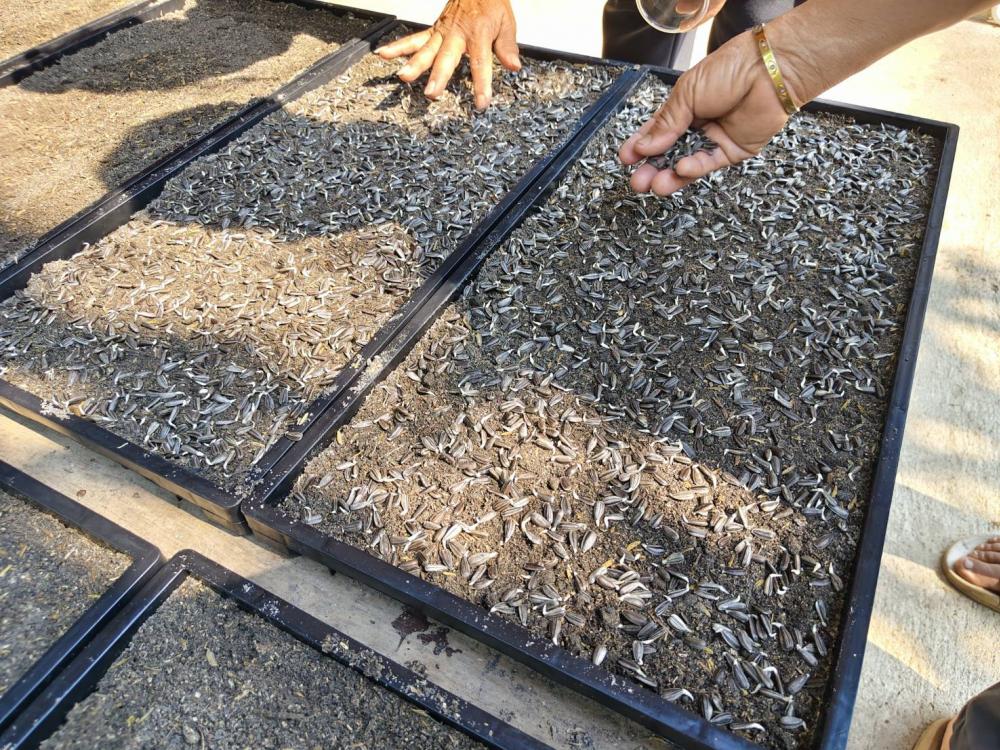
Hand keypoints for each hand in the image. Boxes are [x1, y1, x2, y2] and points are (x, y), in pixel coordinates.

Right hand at [376, 0, 520, 109]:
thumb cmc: (491, 3)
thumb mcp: (506, 22)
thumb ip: (507, 46)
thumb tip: (514, 66)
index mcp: (478, 32)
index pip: (480, 62)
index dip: (481, 84)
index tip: (481, 102)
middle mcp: (456, 33)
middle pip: (446, 58)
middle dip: (438, 76)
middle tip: (432, 93)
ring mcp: (442, 32)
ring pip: (426, 49)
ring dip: (414, 64)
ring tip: (404, 77)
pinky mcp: (434, 30)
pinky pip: (414, 39)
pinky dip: (398, 46)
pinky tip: (383, 54)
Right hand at [619, 24, 806, 194]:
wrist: (769, 70)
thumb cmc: (729, 70)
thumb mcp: (687, 93)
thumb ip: (666, 123)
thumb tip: (643, 147)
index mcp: (682, 108)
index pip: (656, 132)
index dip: (640, 146)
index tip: (626, 158)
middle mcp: (697, 126)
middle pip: (669, 153)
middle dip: (652, 168)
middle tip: (637, 181)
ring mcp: (714, 140)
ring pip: (687, 163)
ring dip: (670, 175)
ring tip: (654, 184)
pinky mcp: (732, 152)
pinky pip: (709, 164)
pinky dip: (694, 168)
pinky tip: (681, 168)